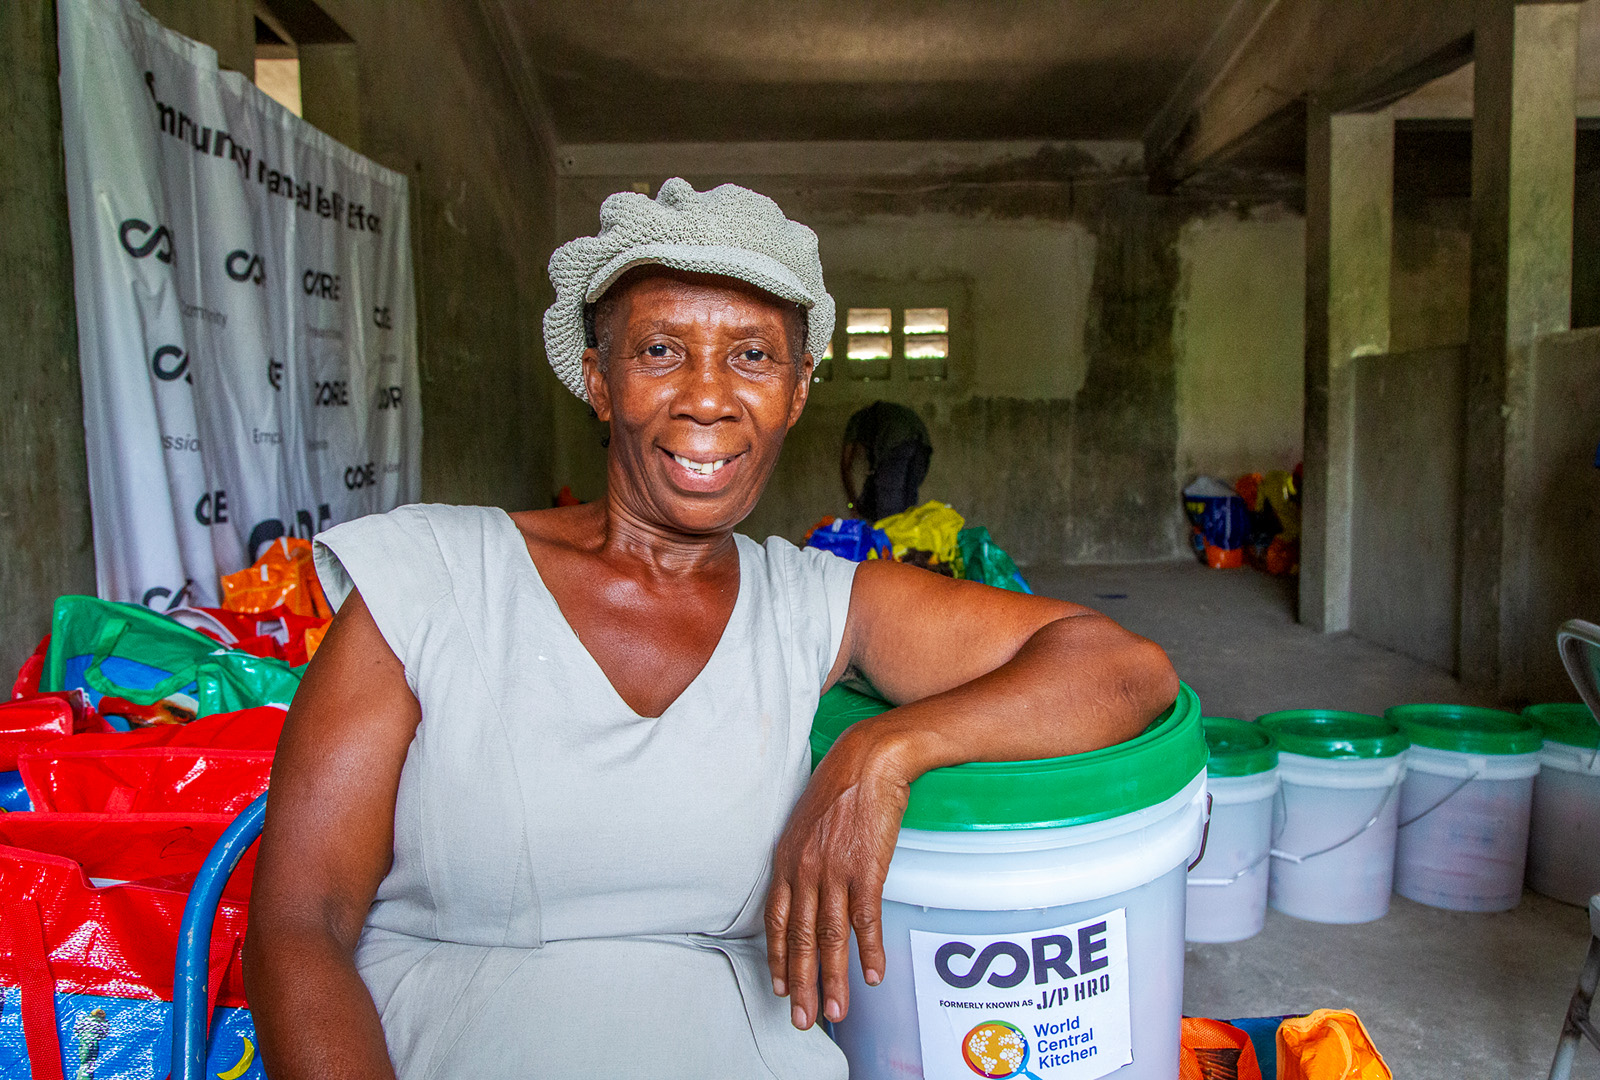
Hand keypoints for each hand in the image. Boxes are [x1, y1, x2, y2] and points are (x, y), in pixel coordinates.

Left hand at [765, 720, 909, 1030]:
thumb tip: (808, 886)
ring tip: (835, 1009)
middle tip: (803, 1018)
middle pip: (801, 938)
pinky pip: (865, 920)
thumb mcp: (806, 822)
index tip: (781, 986)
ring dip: (833, 979)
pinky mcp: (866, 869)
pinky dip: (869, 951)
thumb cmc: (840, 785)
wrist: (870, 758)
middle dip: (801, 983)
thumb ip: (802, 857)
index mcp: (786, 858)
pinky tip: (872, 974)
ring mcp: (834, 871)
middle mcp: (804, 869)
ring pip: (831, 937)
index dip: (779, 956)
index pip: (777, 919)